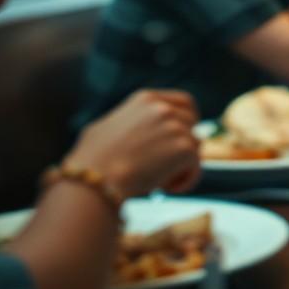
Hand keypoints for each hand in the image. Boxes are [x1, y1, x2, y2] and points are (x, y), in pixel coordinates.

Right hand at [65, 90, 200, 197]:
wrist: (95, 178)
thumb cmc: (92, 160)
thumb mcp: (107, 127)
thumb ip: (129, 123)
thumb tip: (136, 130)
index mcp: (146, 99)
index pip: (184, 101)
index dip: (189, 119)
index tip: (186, 134)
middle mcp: (163, 108)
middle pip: (192, 125)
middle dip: (185, 144)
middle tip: (171, 164)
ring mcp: (175, 127)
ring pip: (194, 147)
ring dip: (183, 165)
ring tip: (162, 181)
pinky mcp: (184, 148)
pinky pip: (196, 168)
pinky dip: (186, 181)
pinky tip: (168, 189)